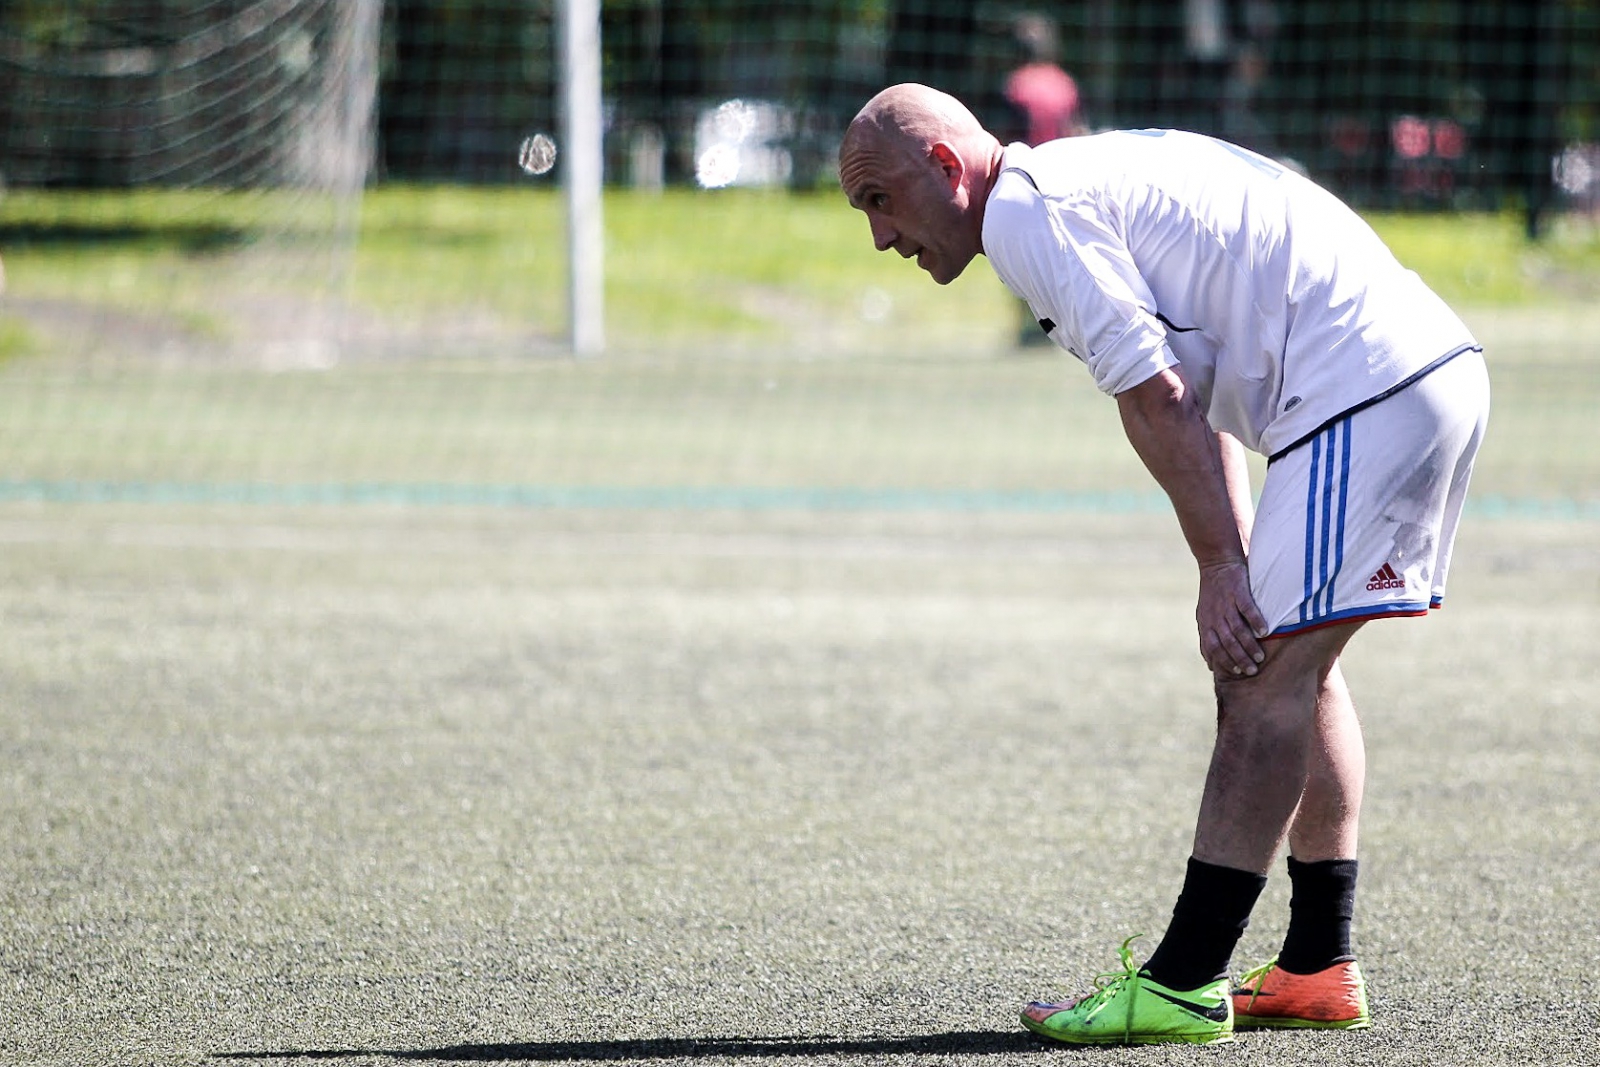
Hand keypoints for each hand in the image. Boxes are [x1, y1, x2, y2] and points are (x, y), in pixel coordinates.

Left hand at [1196, 560, 1269, 676]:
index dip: (1225, 661)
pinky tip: (1265, 632)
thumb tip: (1210, 666)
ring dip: (1249, 645)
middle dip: (1240, 659)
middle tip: (1252, 670)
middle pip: (1227, 643)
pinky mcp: (1238, 591)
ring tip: (1260, 657)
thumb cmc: (1213, 595)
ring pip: (1237, 630)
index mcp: (1206, 623)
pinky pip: (1247, 609)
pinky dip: (1256, 621)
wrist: (1217, 564)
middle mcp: (1215, 616)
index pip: (1213, 648)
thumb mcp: (1204, 617)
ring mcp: (1226, 604)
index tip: (1238, 671)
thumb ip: (1207, 640)